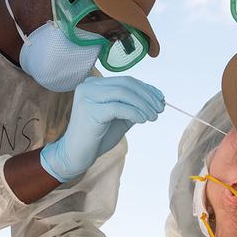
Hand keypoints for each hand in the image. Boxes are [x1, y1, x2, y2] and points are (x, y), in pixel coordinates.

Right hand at [40, 77, 163, 181]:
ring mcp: (87, 96)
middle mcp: (89, 85)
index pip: (126, 81)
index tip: (160, 99)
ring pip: (124, 93)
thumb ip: (133, 106)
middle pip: (126, 84)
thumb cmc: (97, 137)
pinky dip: (134, 113)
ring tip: (153, 116)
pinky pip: (118, 107)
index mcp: (94, 84)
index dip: (146, 89)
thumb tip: (156, 99)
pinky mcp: (89, 110)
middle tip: (160, 109)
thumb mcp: (119, 118)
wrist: (75, 155)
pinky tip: (143, 120)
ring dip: (143, 105)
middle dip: (147, 96)